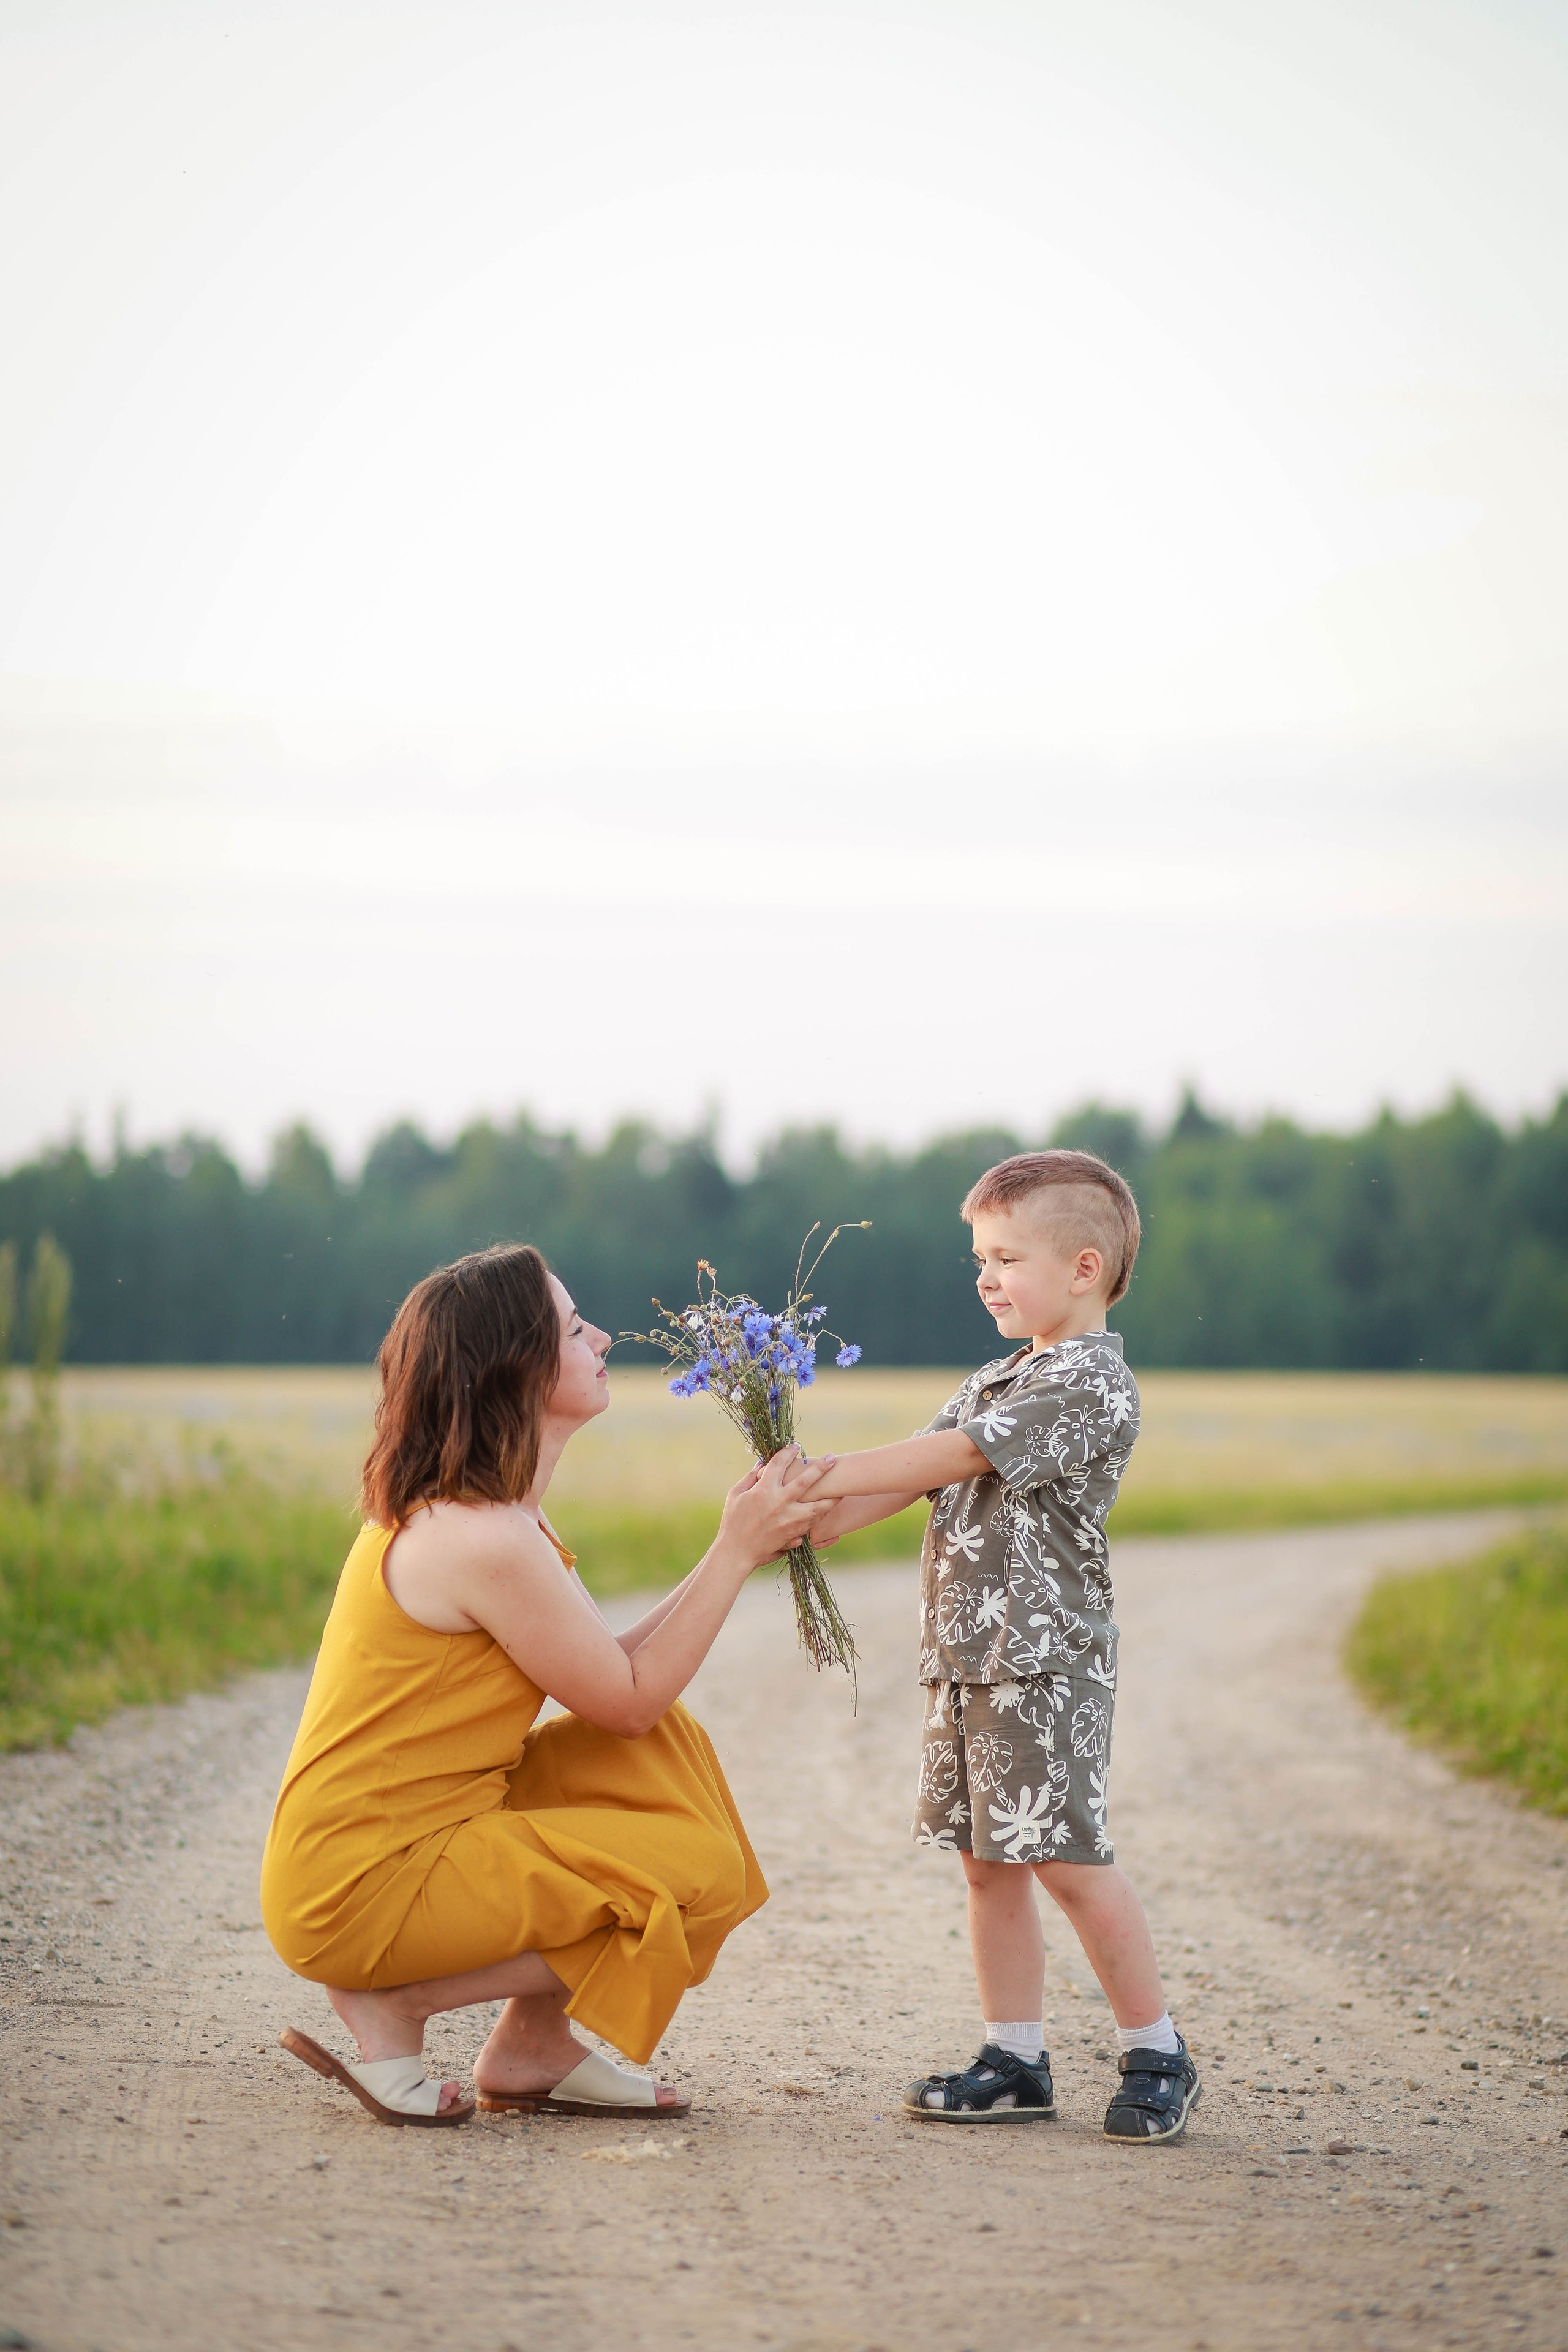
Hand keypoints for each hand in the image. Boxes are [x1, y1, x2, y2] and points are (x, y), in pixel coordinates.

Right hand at [715, 1446, 836, 1571]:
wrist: (737, 1551)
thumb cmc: (733, 1521)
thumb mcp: (736, 1494)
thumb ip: (751, 1477)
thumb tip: (762, 1463)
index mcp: (763, 1491)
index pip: (779, 1464)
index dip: (788, 1453)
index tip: (795, 1447)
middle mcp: (779, 1504)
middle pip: (806, 1482)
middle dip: (820, 1468)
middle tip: (832, 1458)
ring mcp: (789, 1520)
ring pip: (817, 1507)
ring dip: (831, 1498)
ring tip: (842, 1490)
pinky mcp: (793, 1534)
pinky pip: (813, 1524)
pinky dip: (821, 1516)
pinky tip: (828, 1510)